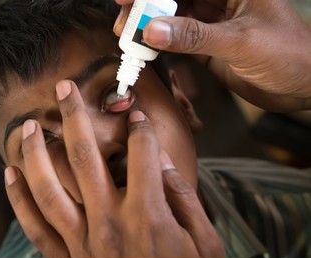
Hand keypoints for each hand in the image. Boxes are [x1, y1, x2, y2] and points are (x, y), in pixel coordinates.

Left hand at [3, 80, 223, 257]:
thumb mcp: (204, 244)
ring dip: (35, 152)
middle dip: (74, 116)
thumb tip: (160, 164)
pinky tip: (10, 174)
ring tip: (28, 126)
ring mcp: (83, 242)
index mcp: (148, 215)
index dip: (142, 128)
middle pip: (85, 156)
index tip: (139, 117)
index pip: (142, 152)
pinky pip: (36, 227)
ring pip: (50, 187)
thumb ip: (184, 200)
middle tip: (64, 88)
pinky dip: (19, 199)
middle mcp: (110, 222)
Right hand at [114, 0, 310, 111]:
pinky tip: (146, 49)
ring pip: (172, 17)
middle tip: (126, 21)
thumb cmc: (287, 55)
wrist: (300, 87)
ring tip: (130, 37)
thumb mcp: (239, 42)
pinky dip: (160, 45)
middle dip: (147, 6)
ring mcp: (211, 22)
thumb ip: (195, 36)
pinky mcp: (206, 44)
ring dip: (150, 27)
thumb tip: (152, 30)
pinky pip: (177, 40)